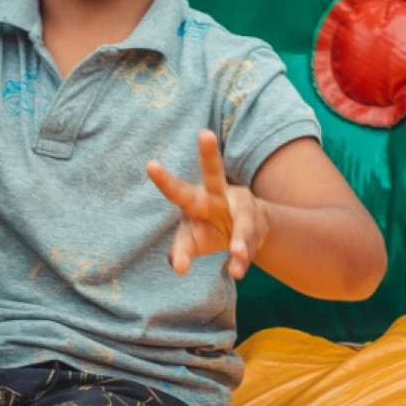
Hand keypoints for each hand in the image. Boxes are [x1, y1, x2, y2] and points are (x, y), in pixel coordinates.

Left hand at [146, 130, 264, 279]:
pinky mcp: (256, 224)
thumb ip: (182, 251)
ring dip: (240, 236)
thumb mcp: (191, 240)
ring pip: (241, 217)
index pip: (177, 190)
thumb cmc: (207, 229)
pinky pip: (251, 242)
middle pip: (213, 172)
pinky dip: (243, 259)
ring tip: (236, 253)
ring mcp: (241, 207)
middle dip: (208, 154)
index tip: (149, 165)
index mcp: (196, 198)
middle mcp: (219, 195)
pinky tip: (236, 271)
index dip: (164, 180)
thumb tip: (178, 267)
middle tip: (204, 134)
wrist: (246, 232)